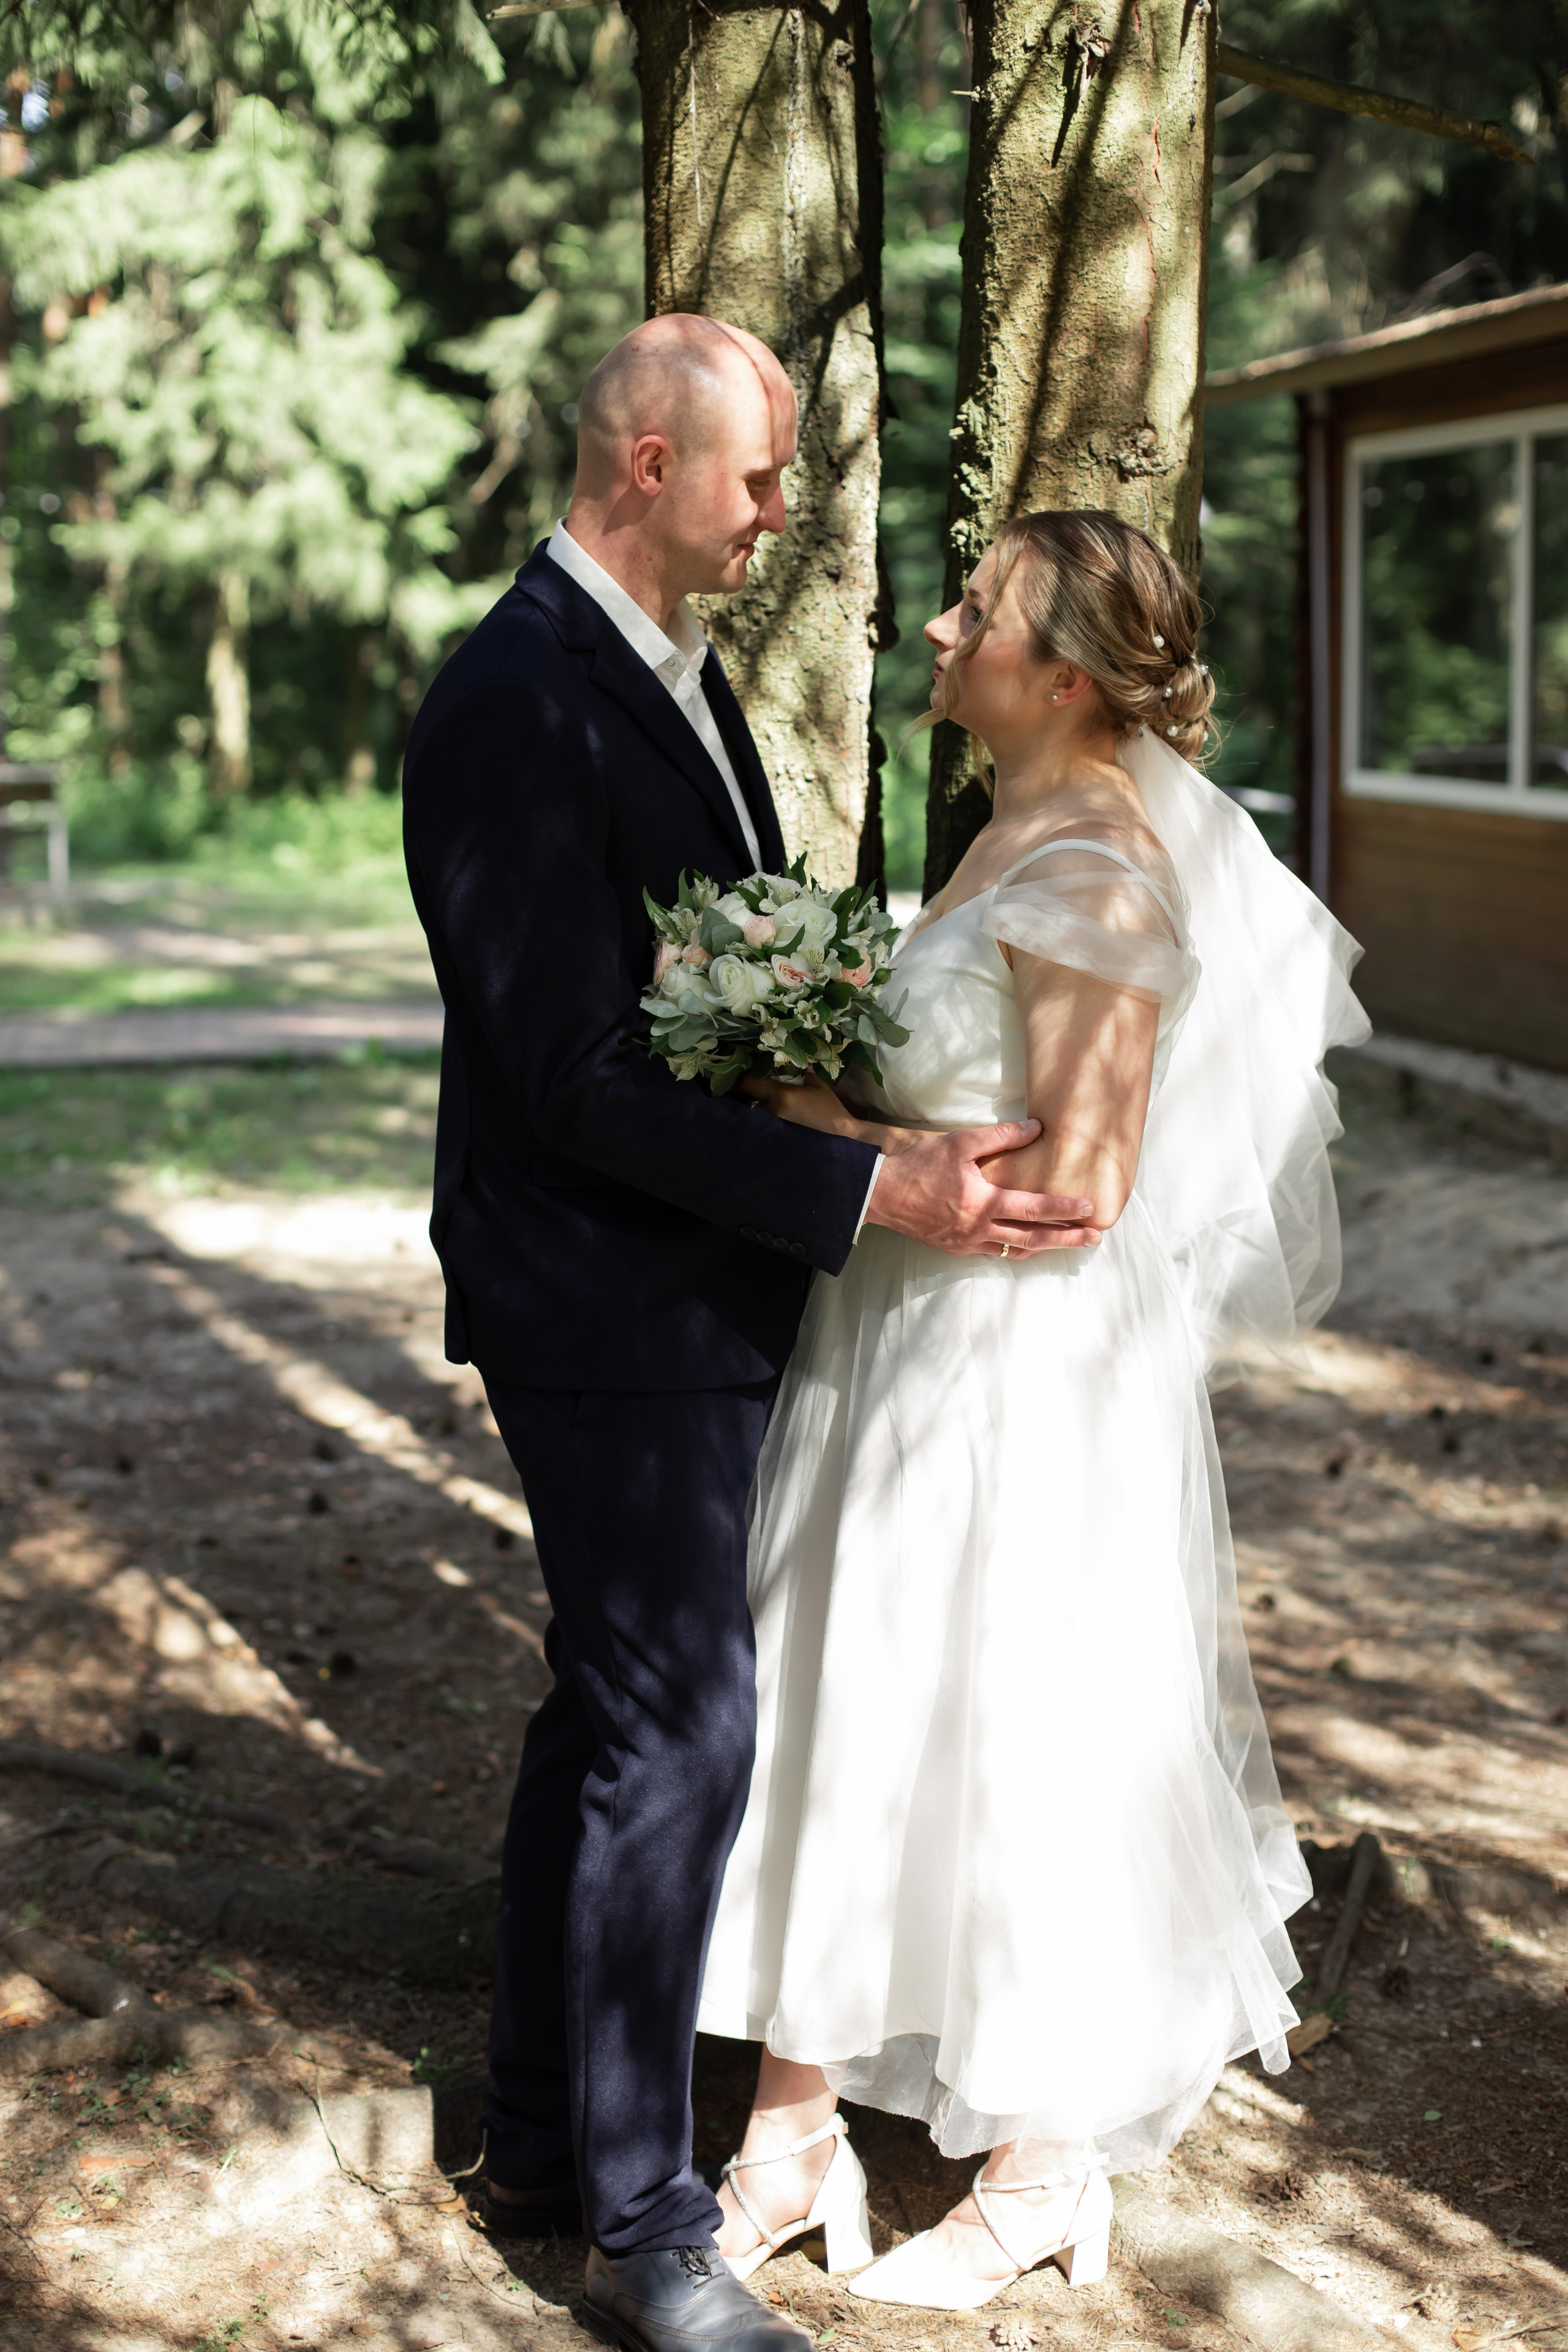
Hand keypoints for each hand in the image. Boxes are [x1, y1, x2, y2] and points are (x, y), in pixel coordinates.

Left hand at [742, 1072, 899, 1148]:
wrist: (839, 1135)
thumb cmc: (829, 1108)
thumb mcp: (816, 1084)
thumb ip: (798, 1071)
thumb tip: (785, 1061)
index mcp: (781, 1095)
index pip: (749, 1083)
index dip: (739, 1076)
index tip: (735, 1069)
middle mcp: (771, 1110)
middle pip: (746, 1097)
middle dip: (742, 1090)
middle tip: (737, 1080)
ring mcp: (772, 1124)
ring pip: (752, 1109)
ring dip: (750, 1102)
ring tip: (747, 1094)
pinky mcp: (775, 1133)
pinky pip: (760, 1119)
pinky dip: (758, 1113)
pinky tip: (761, 1108)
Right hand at [865, 1118, 1098, 1256]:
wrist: (882, 1195)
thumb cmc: (920, 1167)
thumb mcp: (960, 1143)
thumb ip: (1000, 1137)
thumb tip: (1036, 1127)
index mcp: (984, 1203)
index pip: (1035, 1208)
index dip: (1065, 1209)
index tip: (1090, 1209)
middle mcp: (980, 1229)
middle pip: (1033, 1239)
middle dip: (1067, 1239)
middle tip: (1094, 1239)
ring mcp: (968, 1243)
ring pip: (1014, 1251)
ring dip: (1044, 1248)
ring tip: (1066, 1243)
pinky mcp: (956, 1249)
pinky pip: (993, 1253)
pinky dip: (1014, 1249)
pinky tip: (1025, 1244)